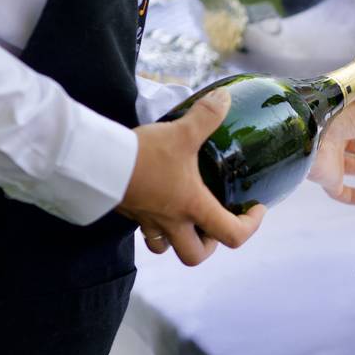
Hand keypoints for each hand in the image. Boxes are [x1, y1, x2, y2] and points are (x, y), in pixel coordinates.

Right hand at [118, 89, 264, 264]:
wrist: (99, 162)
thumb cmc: (144, 154)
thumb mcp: (182, 132)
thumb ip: (207, 116)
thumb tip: (225, 99)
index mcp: (193, 206)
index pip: (232, 234)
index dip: (250, 226)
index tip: (255, 209)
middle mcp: (172, 222)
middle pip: (195, 256)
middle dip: (210, 244)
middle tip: (216, 222)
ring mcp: (149, 221)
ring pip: (167, 248)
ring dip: (181, 239)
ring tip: (188, 217)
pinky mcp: (131, 214)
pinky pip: (147, 231)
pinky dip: (156, 225)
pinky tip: (159, 204)